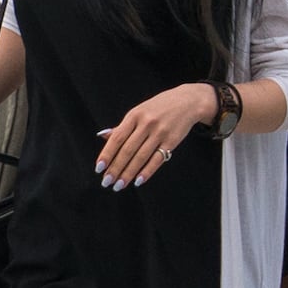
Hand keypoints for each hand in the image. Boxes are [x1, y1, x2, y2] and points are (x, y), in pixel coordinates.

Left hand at [95, 80, 219, 184]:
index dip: (107, 154)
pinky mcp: (172, 141)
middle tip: (107, 182)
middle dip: (115, 168)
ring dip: (128, 173)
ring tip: (119, 185)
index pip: (117, 138)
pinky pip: (157, 159)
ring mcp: (160, 132)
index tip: (99, 168)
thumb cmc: (159, 107)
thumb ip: (122, 126)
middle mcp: (146, 123)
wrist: (188, 101)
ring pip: (141, 157)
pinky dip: (147, 171)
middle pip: (127, 150)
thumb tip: (103, 136)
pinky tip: (138, 181)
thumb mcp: (139, 111)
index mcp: (134, 115)